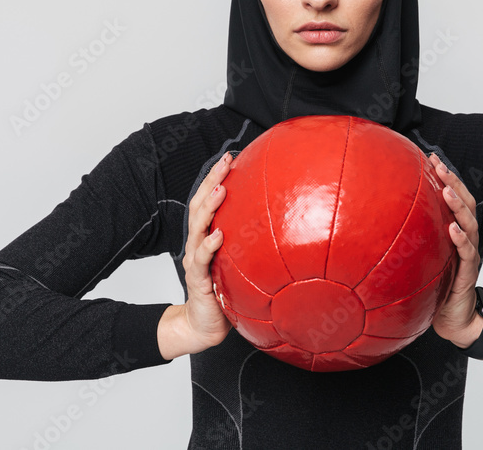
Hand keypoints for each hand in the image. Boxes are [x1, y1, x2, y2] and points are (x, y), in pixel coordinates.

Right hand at [158, 152, 233, 359]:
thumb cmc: (226, 293)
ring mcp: (195, 261)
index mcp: (207, 238)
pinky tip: (218, 235)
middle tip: (225, 161)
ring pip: (198, 228)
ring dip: (208, 207)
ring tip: (220, 190)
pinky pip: (201, 260)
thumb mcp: (241, 264)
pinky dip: (208, 246)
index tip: (231, 157)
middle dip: (211, 181)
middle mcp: (198, 245)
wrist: (205, 326)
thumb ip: (252, 245)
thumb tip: (286, 225)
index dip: (216, 178)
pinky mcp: (198, 280)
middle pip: (200, 206)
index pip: (209, 201)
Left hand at [428, 153, 482, 355]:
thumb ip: (410, 238)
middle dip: (453, 182)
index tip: (432, 157)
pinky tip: (452, 227)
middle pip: (464, 204)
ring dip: (458, 204)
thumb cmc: (437, 287)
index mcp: (454, 232)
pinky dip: (460, 239)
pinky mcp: (468, 272)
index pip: (454, 198)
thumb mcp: (421, 257)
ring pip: (469, 223)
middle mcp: (464, 239)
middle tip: (439, 165)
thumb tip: (376, 221)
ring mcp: (468, 254)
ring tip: (447, 189)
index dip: (446, 177)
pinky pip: (467, 252)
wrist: (454, 320)